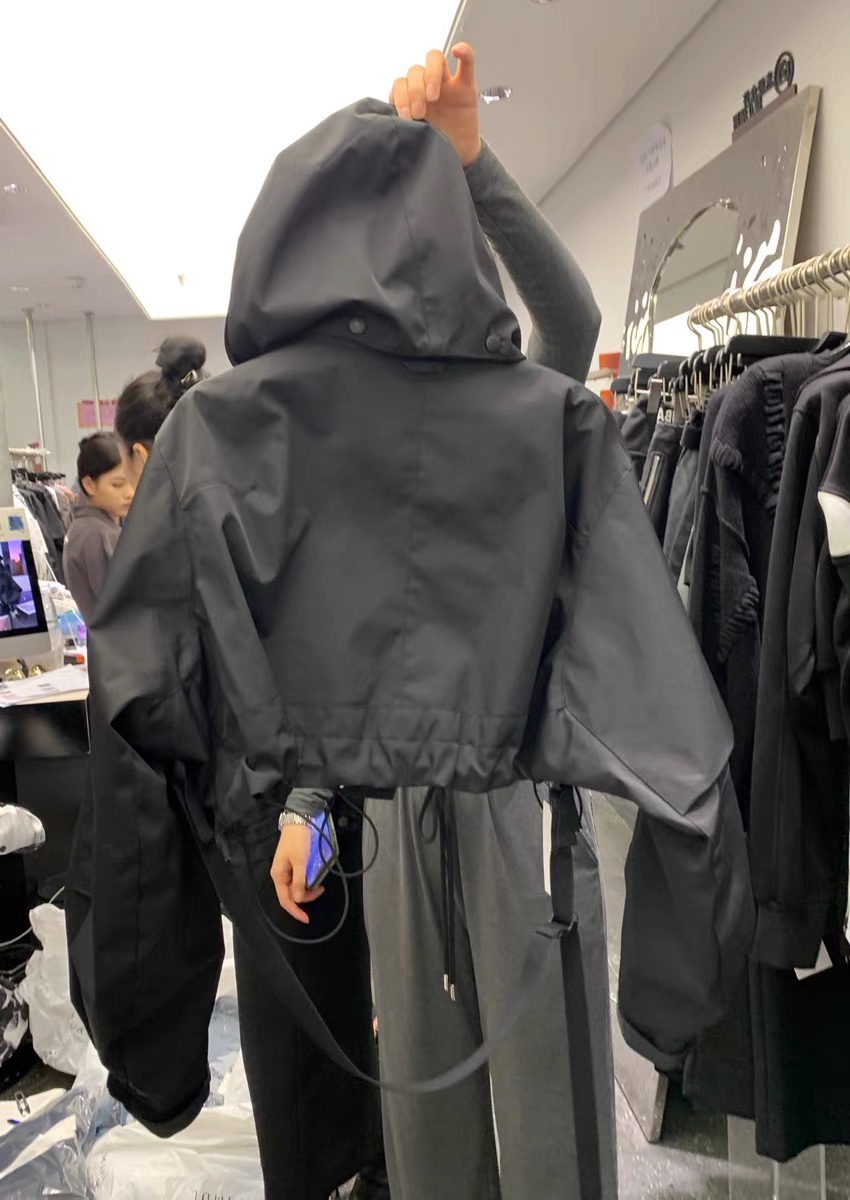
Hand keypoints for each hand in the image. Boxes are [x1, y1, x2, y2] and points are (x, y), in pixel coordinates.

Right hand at [271, 824, 324, 923]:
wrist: (298, 822)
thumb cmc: (298, 841)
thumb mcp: (300, 862)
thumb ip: (299, 881)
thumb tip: (298, 899)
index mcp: (278, 876)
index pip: (285, 900)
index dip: (296, 911)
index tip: (307, 919)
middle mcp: (280, 875)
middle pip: (291, 894)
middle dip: (305, 897)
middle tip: (321, 890)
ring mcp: (286, 870)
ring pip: (295, 887)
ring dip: (307, 889)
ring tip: (320, 884)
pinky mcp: (292, 865)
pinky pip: (298, 880)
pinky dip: (306, 882)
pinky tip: (314, 879)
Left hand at [391, 42, 480, 167]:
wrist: (457, 151)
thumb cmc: (436, 140)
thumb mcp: (415, 133)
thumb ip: (404, 123)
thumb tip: (390, 124)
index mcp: (412, 96)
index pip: (400, 82)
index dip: (400, 96)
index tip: (405, 117)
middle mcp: (427, 85)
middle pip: (415, 70)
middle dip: (414, 91)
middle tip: (418, 113)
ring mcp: (448, 83)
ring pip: (434, 60)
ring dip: (430, 76)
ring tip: (432, 99)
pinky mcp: (466, 86)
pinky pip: (467, 62)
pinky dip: (464, 53)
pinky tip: (458, 51)